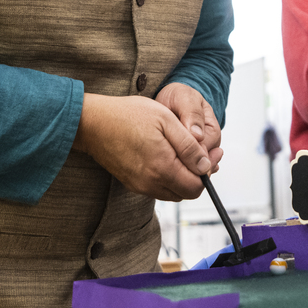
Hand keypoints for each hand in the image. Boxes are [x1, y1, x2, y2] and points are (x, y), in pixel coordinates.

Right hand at [72, 93, 220, 201]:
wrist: (92, 122)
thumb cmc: (128, 115)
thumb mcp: (166, 121)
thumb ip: (189, 146)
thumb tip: (206, 166)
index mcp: (162, 167)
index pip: (197, 186)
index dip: (209, 171)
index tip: (214, 154)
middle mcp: (150, 182)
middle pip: (186, 192)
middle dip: (199, 175)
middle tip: (205, 153)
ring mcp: (139, 185)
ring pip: (173, 192)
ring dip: (185, 177)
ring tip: (188, 153)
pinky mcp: (132, 183)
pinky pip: (159, 188)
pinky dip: (170, 177)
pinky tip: (170, 157)